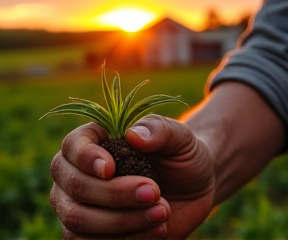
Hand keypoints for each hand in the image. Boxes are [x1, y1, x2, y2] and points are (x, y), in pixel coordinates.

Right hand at [49, 116, 214, 238]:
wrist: (195, 185)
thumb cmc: (182, 154)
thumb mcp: (179, 136)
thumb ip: (158, 129)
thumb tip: (133, 135)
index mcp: (98, 140)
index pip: (72, 145)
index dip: (86, 158)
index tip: (111, 169)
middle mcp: (84, 171)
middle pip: (73, 185)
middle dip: (113, 194)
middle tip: (153, 192)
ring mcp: (86, 204)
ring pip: (78, 221)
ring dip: (121, 221)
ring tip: (162, 212)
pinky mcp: (97, 233)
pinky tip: (157, 230)